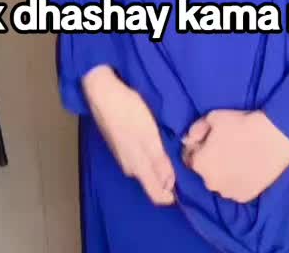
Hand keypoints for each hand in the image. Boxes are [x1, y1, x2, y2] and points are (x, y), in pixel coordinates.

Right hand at [82, 65, 174, 205]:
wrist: (102, 94)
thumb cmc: (128, 113)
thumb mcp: (148, 136)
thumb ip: (159, 162)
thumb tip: (170, 186)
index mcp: (138, 167)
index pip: (157, 195)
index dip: (171, 194)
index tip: (186, 182)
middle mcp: (129, 166)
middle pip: (152, 183)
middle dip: (168, 179)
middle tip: (184, 165)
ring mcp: (123, 155)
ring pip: (144, 169)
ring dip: (159, 166)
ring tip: (173, 151)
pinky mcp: (120, 143)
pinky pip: (138, 158)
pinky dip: (150, 155)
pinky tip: (155, 141)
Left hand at [182, 109, 288, 202]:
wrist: (274, 137)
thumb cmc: (241, 124)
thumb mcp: (213, 117)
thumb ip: (196, 129)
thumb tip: (189, 139)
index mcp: (199, 164)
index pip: (189, 157)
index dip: (198, 147)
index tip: (208, 140)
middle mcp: (210, 183)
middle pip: (205, 171)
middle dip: (210, 160)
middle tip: (225, 147)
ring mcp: (228, 193)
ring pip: (220, 182)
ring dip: (224, 172)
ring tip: (238, 157)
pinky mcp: (245, 197)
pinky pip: (235, 188)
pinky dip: (238, 180)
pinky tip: (247, 167)